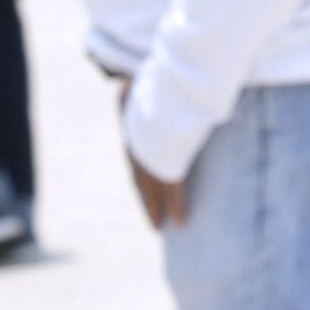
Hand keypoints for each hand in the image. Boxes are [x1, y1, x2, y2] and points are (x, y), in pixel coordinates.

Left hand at [119, 76, 186, 229]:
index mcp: (133, 132)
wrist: (166, 89)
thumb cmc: (158, 82)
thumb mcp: (142, 84)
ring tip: (160, 227)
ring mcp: (151, 158)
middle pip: (140, 182)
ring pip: (152, 191)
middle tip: (152, 222)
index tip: (145, 193)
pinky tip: (178, 222)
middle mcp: (137, 149)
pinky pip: (172, 191)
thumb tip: (130, 84)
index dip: (141, 181)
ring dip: (156, 210)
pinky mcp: (167, 165)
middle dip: (146, 202)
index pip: (135, 163)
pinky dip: (175, 208)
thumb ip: (141, 89)